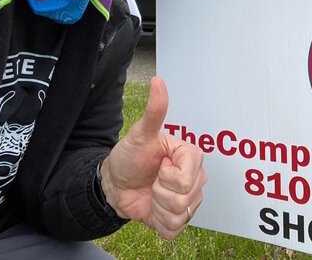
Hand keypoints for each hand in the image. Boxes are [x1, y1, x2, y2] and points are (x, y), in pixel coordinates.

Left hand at [100, 76, 207, 239]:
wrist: (115, 184)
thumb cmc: (129, 157)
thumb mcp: (140, 133)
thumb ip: (155, 110)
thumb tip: (158, 80)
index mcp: (191, 157)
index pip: (188, 178)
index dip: (168, 177)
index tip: (158, 166)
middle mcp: (196, 178)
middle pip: (186, 199)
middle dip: (161, 193)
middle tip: (152, 180)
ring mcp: (190, 200)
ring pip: (181, 215)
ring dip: (158, 208)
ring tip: (152, 194)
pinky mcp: (180, 219)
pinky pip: (175, 230)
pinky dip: (159, 223)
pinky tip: (153, 209)